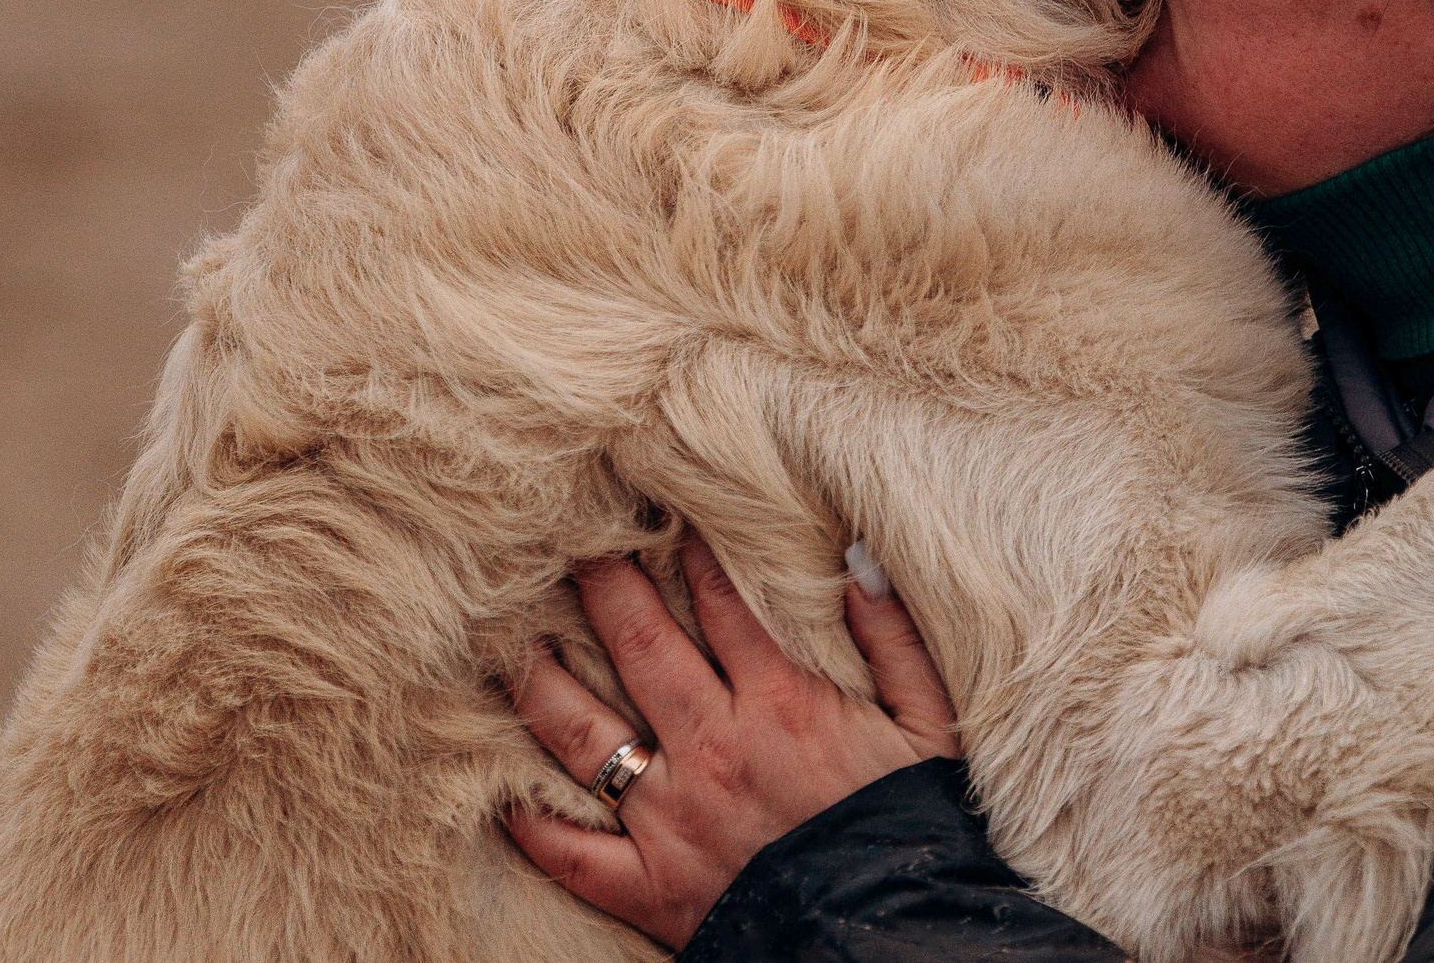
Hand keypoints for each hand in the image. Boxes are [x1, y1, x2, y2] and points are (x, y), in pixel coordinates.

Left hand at [505, 536, 958, 949]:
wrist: (885, 938)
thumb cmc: (911, 828)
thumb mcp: (931, 726)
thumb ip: (895, 642)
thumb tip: (859, 568)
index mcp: (782, 702)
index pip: (719, 602)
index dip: (687, 550)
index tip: (662, 513)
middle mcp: (713, 748)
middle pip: (640, 645)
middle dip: (601, 584)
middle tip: (567, 541)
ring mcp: (670, 817)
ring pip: (583, 734)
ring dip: (541, 679)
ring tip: (512, 638)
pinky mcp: (646, 885)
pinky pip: (568, 849)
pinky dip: (528, 818)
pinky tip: (502, 784)